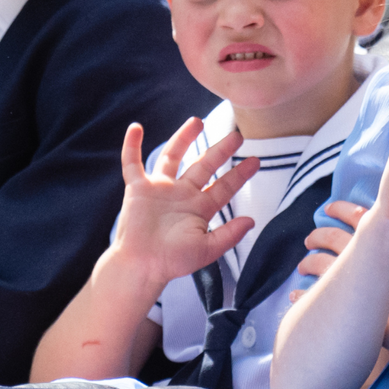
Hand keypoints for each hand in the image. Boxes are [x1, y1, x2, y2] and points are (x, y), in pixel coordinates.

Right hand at [113, 119, 259, 288]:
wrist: (142, 266)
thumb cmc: (172, 261)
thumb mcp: (206, 250)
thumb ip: (229, 235)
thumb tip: (252, 221)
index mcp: (199, 208)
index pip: (224, 186)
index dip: (239, 174)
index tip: (256, 161)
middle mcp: (181, 194)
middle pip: (203, 165)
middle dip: (220, 150)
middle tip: (237, 135)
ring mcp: (159, 189)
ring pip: (173, 156)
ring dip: (183, 138)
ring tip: (197, 121)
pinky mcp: (138, 189)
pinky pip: (132, 163)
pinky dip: (132, 146)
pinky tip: (135, 128)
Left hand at [294, 201, 388, 347]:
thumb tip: (388, 246)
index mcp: (379, 241)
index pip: (355, 215)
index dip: (340, 208)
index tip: (329, 207)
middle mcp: (360, 254)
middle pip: (330, 236)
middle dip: (318, 235)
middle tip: (310, 240)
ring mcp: (347, 278)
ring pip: (317, 262)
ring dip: (307, 262)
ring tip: (302, 267)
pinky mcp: (340, 303)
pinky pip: (310, 294)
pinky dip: (300, 293)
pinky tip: (295, 294)